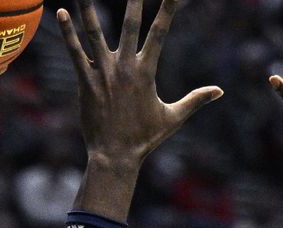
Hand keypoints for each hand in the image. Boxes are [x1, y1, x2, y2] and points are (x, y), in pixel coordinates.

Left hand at [58, 0, 222, 166]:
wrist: (116, 156)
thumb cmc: (144, 138)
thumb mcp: (174, 117)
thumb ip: (196, 99)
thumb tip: (220, 91)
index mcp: (147, 71)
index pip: (160, 31)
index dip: (168, 7)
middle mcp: (125, 67)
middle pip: (130, 24)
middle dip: (134, 0)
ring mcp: (103, 73)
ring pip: (95, 32)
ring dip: (88, 7)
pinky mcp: (85, 82)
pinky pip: (75, 53)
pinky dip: (68, 33)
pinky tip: (61, 13)